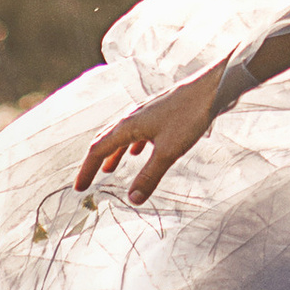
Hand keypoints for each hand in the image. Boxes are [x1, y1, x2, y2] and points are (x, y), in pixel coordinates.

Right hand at [75, 65, 221, 205]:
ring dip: (114, 153)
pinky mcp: (160, 112)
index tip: (79, 188)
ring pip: (122, 135)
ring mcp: (146, 113)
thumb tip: (132, 200)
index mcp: (128, 125)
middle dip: (95, 162)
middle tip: (88, 180)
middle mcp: (132, 117)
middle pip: (106, 140)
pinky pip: (138, 131)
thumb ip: (149, 176)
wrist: (211, 89)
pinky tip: (139, 151)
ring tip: (110, 169)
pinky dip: (132, 144)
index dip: (87, 170)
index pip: (98, 150)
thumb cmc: (189, 116)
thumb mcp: (168, 151)